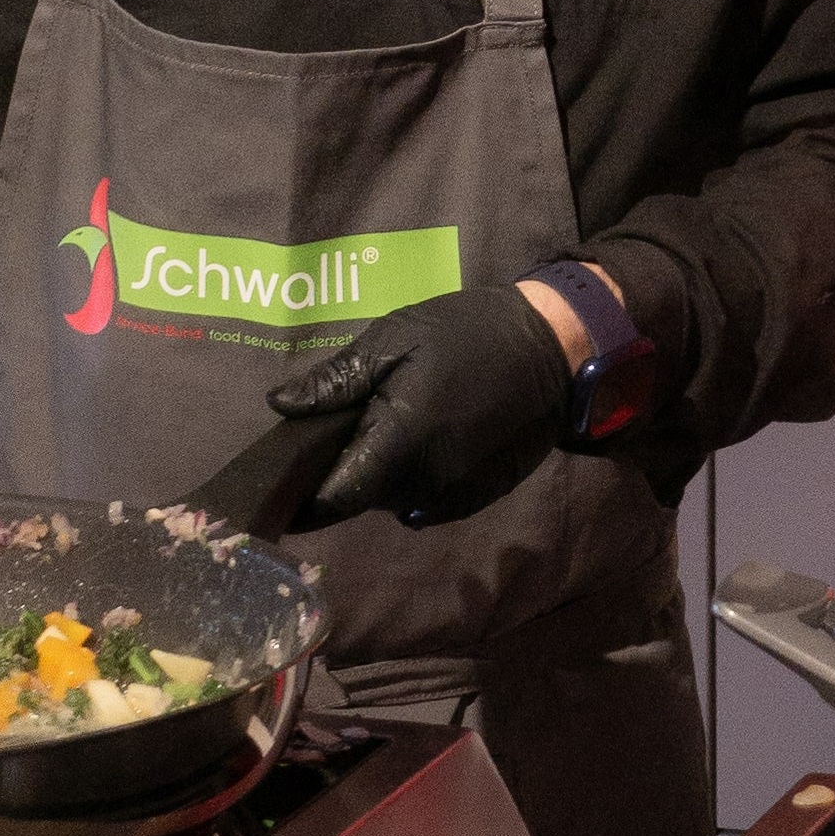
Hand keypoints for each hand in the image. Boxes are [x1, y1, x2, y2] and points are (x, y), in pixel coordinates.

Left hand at [267, 286, 573, 525]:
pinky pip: (428, 500)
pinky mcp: (479, 497)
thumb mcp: (394, 339)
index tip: (285, 479)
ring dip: (383, 475)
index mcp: (399, 446)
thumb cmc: (467, 334)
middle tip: (346, 425)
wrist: (554, 347)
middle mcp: (426, 485)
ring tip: (392, 424)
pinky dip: (416, 478)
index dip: (304, 497)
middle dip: (345, 472)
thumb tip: (280, 406)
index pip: (333, 499)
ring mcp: (457, 496)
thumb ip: (336, 380)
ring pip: (395, 501)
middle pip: (362, 499)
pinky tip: (430, 435)